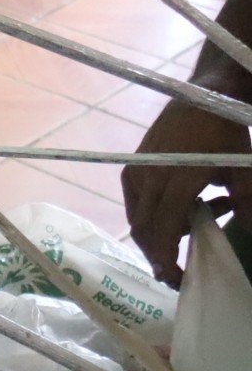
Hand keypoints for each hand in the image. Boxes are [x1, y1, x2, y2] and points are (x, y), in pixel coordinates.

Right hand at [122, 98, 251, 283]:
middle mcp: (150, 178)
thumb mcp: (244, 167)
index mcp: (178, 178)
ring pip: (140, 220)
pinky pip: (136, 206)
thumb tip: (250, 231)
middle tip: (178, 269)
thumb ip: (247, 200)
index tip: (175, 278)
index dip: (167, 256)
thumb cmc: (227, 130)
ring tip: (199, 219)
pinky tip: (181, 206)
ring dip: (163, 232)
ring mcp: (136, 174)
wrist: (205, 92)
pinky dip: (154, 216)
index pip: (165, 229)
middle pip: (146, 231)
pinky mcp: (131, 170)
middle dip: (160, 253)